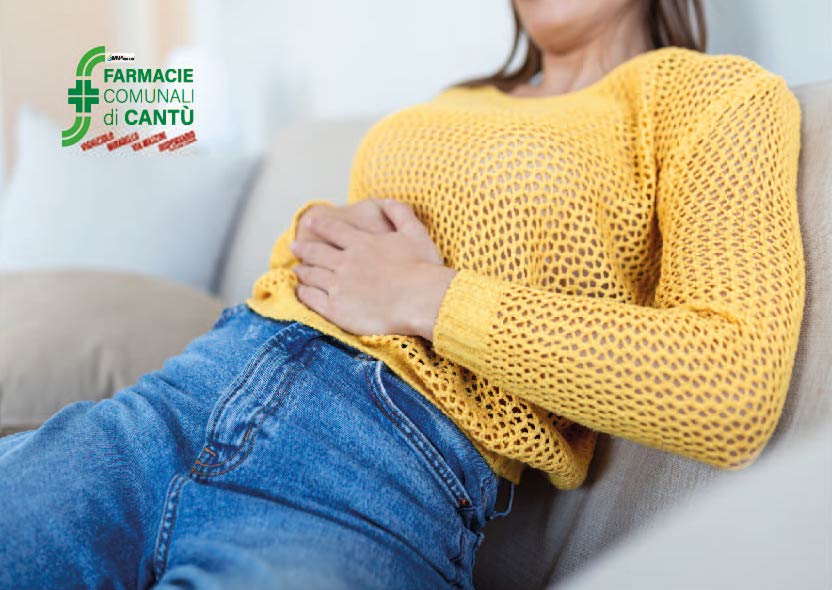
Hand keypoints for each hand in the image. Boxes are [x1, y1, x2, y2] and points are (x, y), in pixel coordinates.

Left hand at [290, 199, 457, 338]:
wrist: (421, 300)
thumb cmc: (423, 267)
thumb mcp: (415, 232)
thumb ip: (400, 213)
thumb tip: (389, 200)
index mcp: (361, 242)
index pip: (333, 229)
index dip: (320, 224)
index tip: (310, 222)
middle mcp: (345, 262)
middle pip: (316, 252)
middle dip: (303, 248)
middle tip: (294, 246)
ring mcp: (338, 286)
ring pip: (311, 275)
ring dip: (302, 270)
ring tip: (296, 270)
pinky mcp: (337, 309)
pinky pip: (312, 299)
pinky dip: (303, 292)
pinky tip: (301, 291)